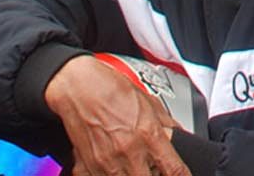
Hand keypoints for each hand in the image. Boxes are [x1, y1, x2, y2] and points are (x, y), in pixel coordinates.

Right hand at [42, 55, 188, 175]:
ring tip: (133, 164)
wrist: (77, 86)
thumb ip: (165, 122)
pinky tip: (113, 165)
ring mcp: (108, 164)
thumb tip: (177, 135)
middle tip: (153, 167)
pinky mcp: (88, 168)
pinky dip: (109, 175)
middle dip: (155, 175)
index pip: (174, 169)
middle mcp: (129, 152)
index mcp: (147, 134)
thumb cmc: (110, 88)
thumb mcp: (146, 100)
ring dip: (133, 175)